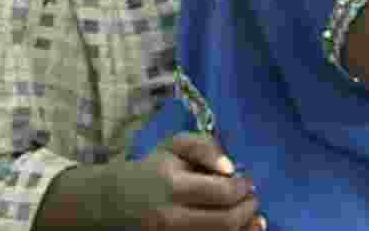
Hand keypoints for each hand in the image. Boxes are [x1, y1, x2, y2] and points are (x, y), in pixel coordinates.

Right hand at [116, 133, 263, 230]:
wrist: (117, 201)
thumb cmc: (152, 170)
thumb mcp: (173, 146)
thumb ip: (203, 147)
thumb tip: (230, 168)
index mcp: (172, 185)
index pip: (222, 192)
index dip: (243, 188)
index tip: (247, 181)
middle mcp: (171, 217)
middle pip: (227, 222)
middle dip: (248, 209)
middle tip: (251, 198)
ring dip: (244, 227)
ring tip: (249, 214)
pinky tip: (238, 229)